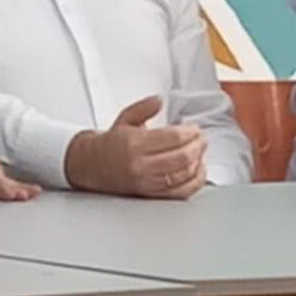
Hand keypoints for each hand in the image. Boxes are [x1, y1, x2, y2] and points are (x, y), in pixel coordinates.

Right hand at [65, 95, 206, 198]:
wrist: (93, 166)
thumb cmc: (111, 144)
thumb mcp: (125, 118)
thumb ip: (144, 107)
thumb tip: (159, 101)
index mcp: (134, 144)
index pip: (172, 138)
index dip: (190, 133)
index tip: (195, 129)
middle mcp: (140, 165)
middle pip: (182, 157)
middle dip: (198, 146)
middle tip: (202, 138)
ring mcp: (147, 182)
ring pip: (183, 175)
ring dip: (198, 161)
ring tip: (200, 151)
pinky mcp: (152, 195)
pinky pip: (181, 192)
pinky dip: (195, 182)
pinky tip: (198, 170)